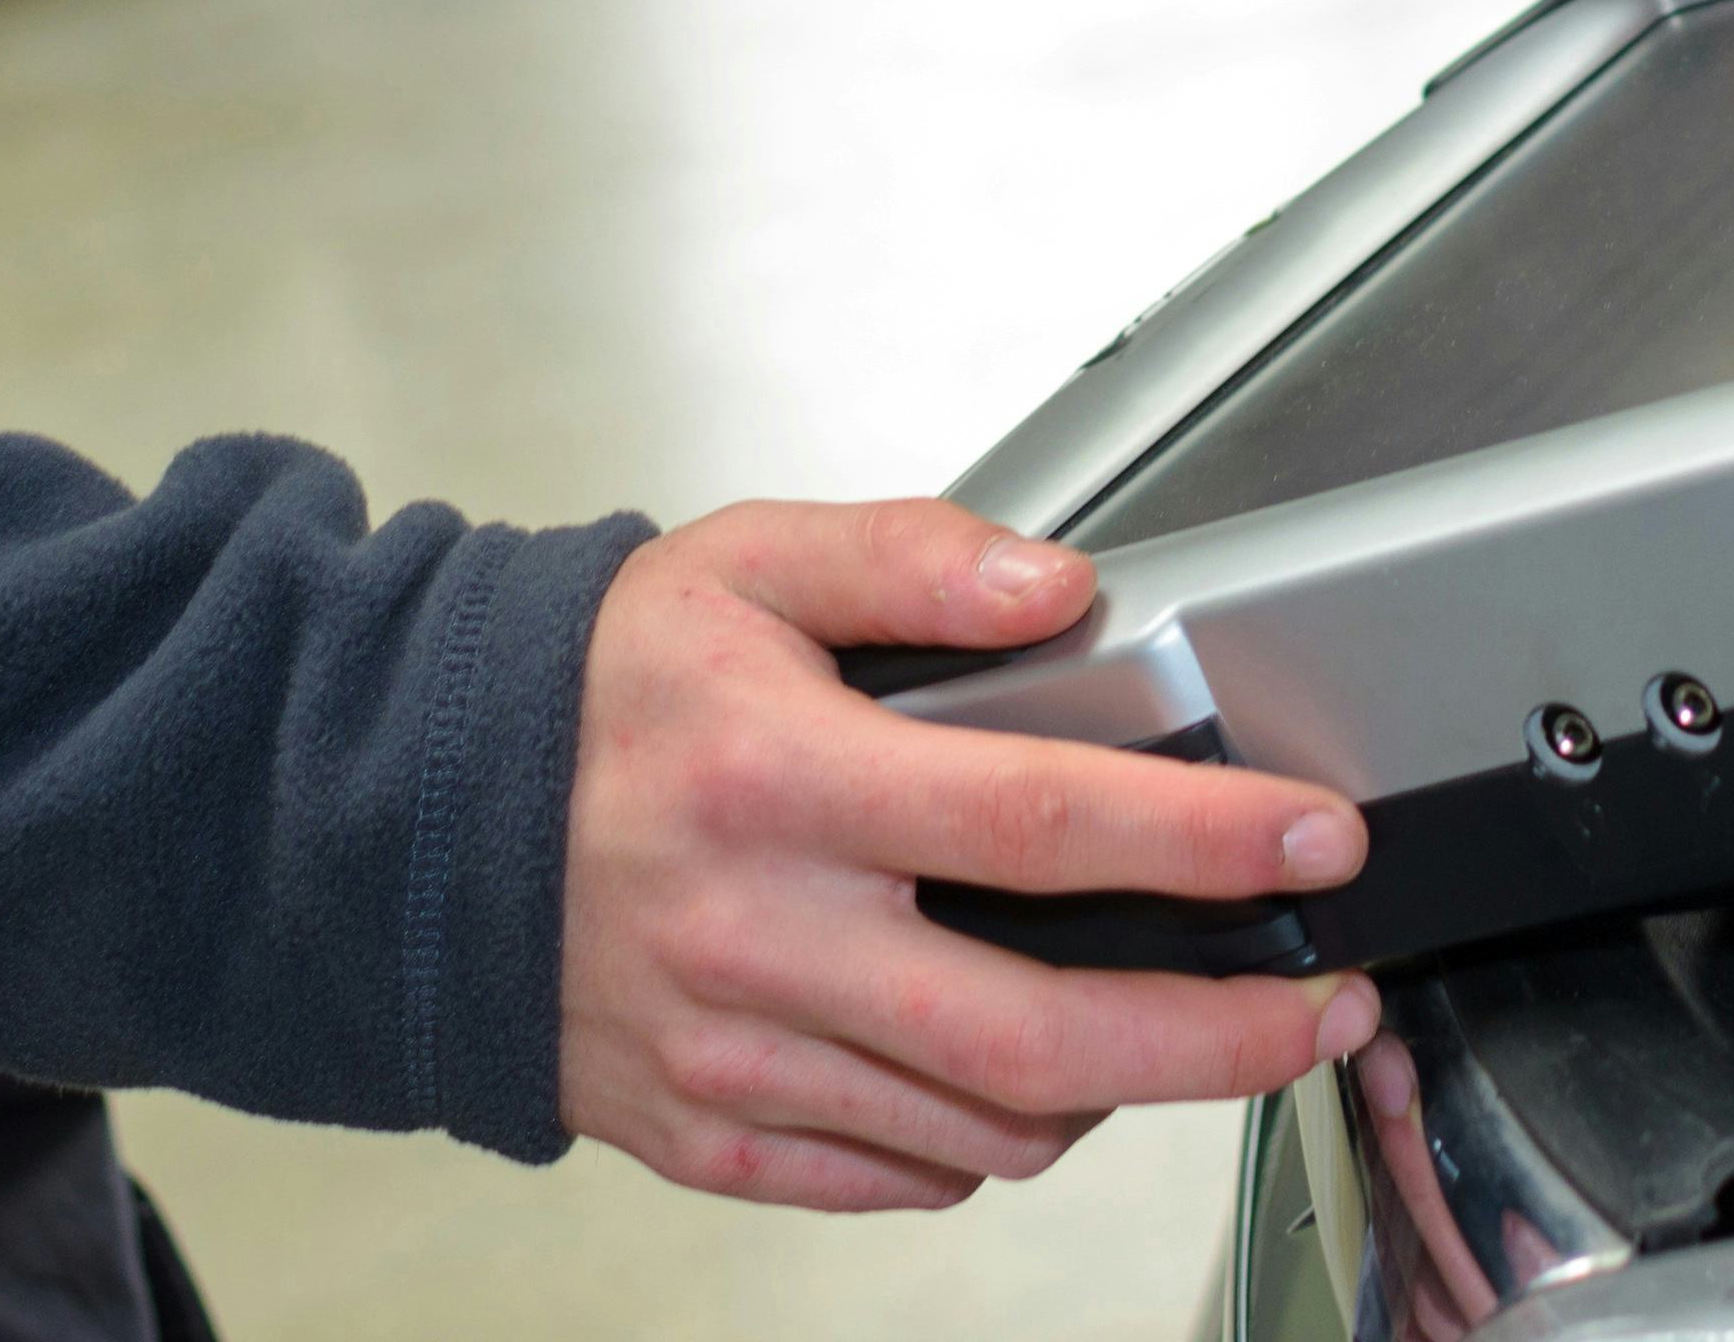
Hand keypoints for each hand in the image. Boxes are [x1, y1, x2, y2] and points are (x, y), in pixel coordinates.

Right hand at [558, 500, 1377, 1210]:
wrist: (410, 823)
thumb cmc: (595, 693)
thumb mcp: (744, 562)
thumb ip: (913, 558)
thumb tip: (1057, 587)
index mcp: (778, 779)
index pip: (1034, 819)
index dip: (1198, 838)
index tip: (1314, 840)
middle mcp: (758, 936)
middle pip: (1038, 1034)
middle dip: (1218, 1038)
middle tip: (1323, 1009)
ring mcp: (733, 1056)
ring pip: (984, 1123)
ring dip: (1117, 1091)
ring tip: (1183, 1024)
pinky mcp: (708, 1137)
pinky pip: (898, 1176)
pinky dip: (989, 1139)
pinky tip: (1025, 1070)